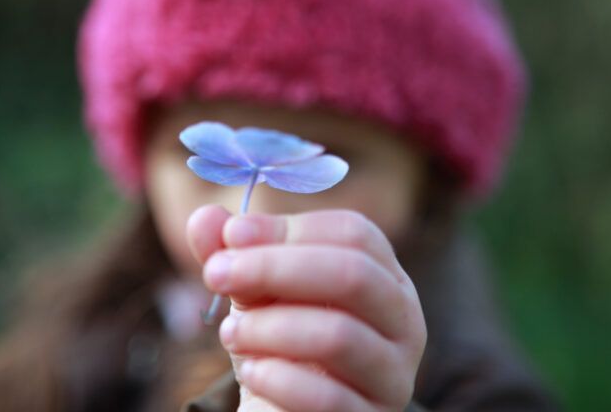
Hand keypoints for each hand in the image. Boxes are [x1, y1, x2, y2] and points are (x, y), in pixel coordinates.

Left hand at [187, 205, 426, 411]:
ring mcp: (394, 376)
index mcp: (384, 277)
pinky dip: (278, 378)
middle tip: (216, 273)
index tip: (231, 235)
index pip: (354, 234)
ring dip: (269, 328)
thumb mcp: (256, 295)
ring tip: (229, 334)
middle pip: (353, 274)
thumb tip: (206, 217)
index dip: (289, 228)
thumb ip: (233, 256)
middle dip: (275, 268)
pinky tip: (252, 372)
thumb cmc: (279, 346)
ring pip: (339, 336)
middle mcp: (404, 322)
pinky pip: (328, 397)